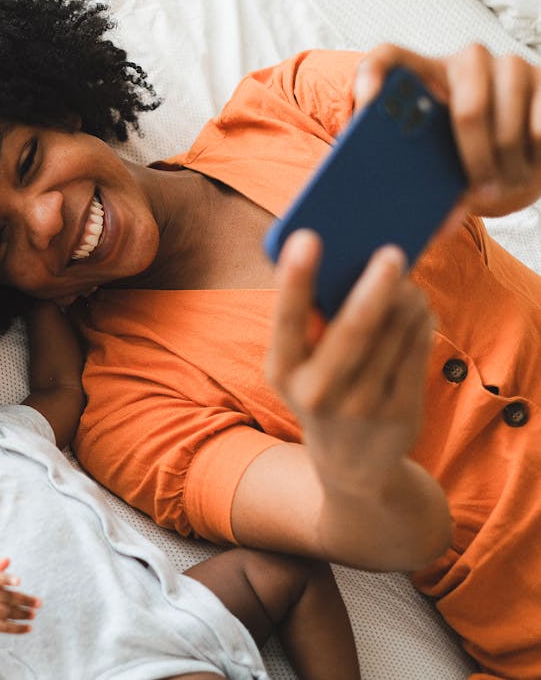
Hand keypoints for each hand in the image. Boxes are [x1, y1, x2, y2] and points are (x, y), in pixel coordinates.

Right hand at [0, 558, 40, 634]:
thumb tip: (7, 560)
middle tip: (39, 603)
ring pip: (5, 613)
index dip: (6, 579)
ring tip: (33, 614)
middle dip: (24, 600)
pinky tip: (29, 627)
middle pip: (5, 597)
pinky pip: (3, 627)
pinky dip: (17, 629)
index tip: (19, 581)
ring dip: (22, 614)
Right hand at [265, 230, 433, 494]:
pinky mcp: (400, 412)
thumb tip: (342, 261)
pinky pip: (416, 351)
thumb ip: (308, 324)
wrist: (351, 465)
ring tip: (407, 281)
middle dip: (375, 287)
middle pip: (354, 329)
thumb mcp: (298, 368)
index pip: (286, 319)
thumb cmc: (321, 391)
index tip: (308, 237)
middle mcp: (318, 392)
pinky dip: (420, 321)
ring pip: (394, 334)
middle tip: (392, 252)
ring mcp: (363, 406)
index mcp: (283, 372)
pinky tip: (418, 308)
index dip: (296, 278)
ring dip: (406, 298)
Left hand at [354, 43, 540, 217]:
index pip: (387, 57)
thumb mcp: (431, 166)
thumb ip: (414, 178)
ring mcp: (509, 65)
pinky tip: (527, 169)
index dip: (373, 74)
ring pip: (508, 120)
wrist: (513, 160)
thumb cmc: (459, 161)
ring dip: (507, 163)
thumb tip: (430, 222)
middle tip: (478, 193)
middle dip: (475, 159)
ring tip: (502, 188)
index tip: (367, 102)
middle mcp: (466, 60)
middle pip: (468, 109)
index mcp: (423, 74)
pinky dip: (534, 154)